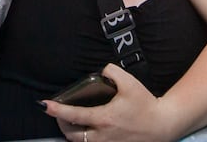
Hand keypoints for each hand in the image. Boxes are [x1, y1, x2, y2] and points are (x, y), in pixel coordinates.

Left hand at [41, 64, 178, 141]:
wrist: (162, 125)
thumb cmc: (145, 104)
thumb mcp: (130, 83)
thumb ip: (112, 72)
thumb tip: (101, 70)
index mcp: (104, 118)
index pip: (73, 116)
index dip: (56, 110)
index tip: (44, 105)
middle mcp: (102, 135)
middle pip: (71, 134)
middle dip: (60, 123)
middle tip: (58, 112)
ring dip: (71, 132)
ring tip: (69, 121)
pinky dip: (83, 138)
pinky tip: (84, 129)